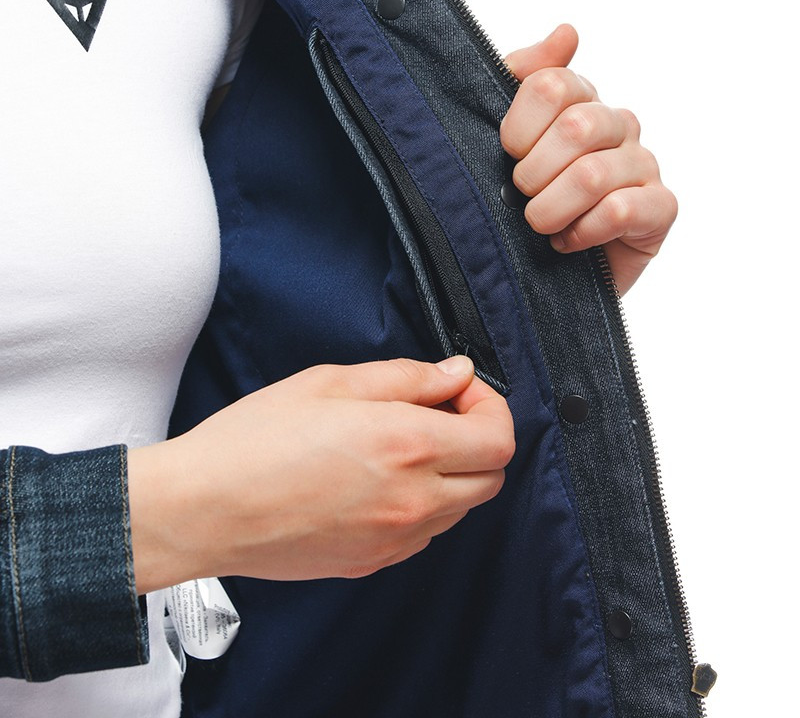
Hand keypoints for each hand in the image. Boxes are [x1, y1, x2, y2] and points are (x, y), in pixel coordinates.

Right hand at [128, 357, 513, 590]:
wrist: (203, 510)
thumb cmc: (254, 441)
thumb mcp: (330, 383)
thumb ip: (406, 377)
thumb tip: (454, 374)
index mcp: (406, 445)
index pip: (499, 437)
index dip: (489, 405)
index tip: (460, 390)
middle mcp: (412, 499)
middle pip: (492, 476)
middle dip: (478, 439)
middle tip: (438, 414)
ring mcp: (396, 538)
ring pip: (462, 506)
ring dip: (452, 473)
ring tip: (402, 446)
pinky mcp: (375, 561)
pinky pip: (426, 532)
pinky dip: (423, 503)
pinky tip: (381, 481)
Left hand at [501, 25, 677, 294]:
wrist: (547, 276)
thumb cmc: (527, 204)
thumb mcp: (509, 143)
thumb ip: (524, 81)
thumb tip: (566, 32)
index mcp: (580, 102)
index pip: (550, 85)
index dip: (518, 128)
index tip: (509, 156)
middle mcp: (617, 126)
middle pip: (575, 126)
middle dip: (533, 173)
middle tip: (522, 197)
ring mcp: (643, 166)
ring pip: (593, 174)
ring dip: (551, 209)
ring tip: (540, 226)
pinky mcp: (660, 209)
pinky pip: (620, 209)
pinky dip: (582, 231)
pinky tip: (568, 243)